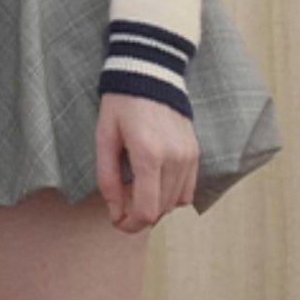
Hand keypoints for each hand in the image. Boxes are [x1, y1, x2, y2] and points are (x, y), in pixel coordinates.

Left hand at [95, 93, 198, 233]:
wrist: (150, 73)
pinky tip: (155, 181)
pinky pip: (188, 190)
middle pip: (161, 210)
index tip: (117, 221)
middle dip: (139, 215)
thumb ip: (108, 180)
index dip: (130, 225)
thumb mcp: (104, 139)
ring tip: (137, 186)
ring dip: (155, 204)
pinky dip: (171, 195)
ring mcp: (189, 156)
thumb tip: (115, 213)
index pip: (147, 211)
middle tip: (121, 201)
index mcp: (148, 155)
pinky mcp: (196, 153)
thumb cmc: (121, 105)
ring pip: (176, 203)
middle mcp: (174, 158)